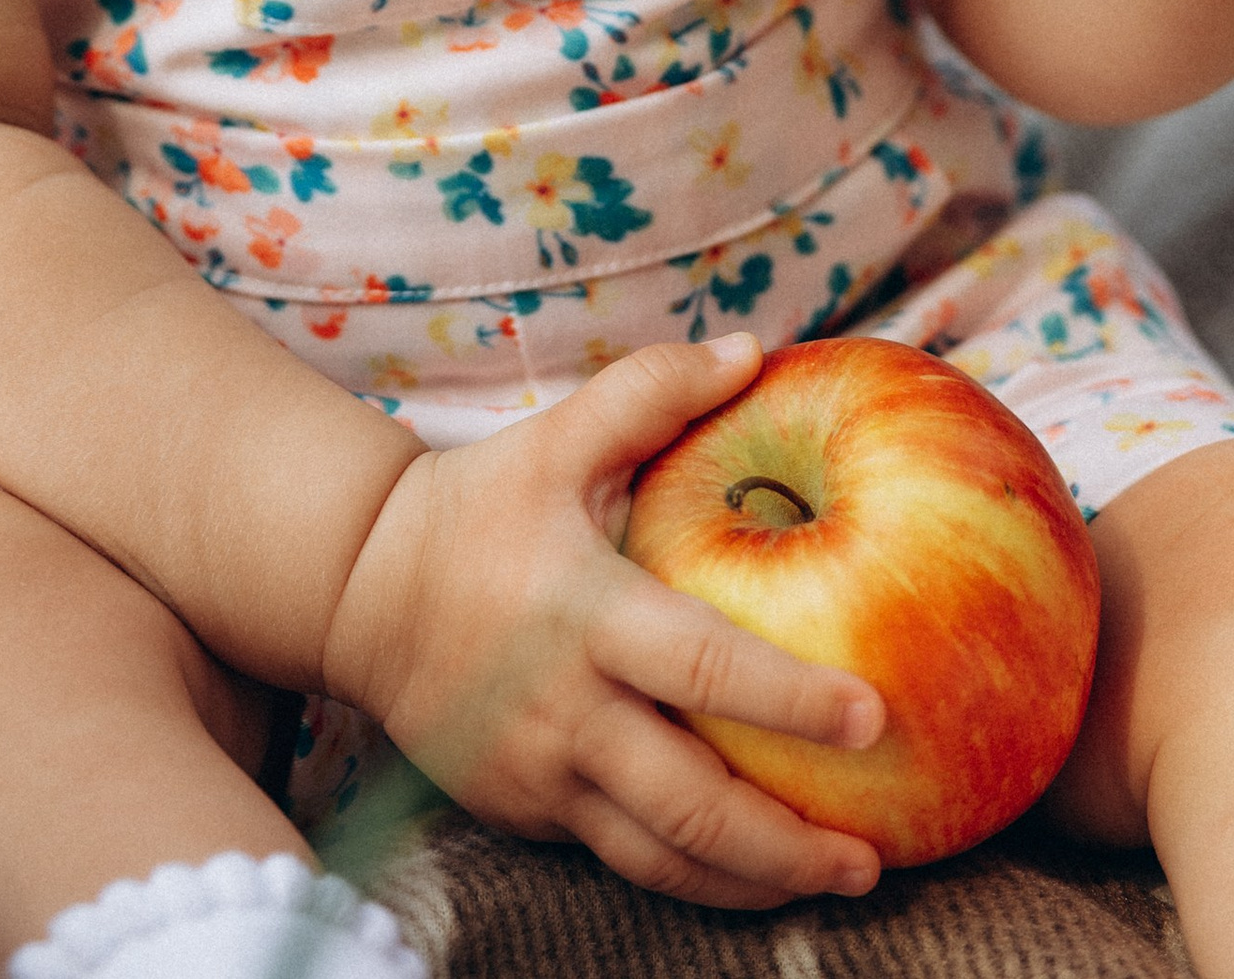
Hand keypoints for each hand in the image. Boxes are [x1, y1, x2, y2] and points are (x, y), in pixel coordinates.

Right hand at [320, 334, 884, 907]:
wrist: (360, 590)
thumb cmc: (479, 505)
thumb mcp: (558, 437)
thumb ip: (653, 390)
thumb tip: (752, 352)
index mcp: (587, 615)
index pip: (705, 672)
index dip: (792, 702)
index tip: (873, 718)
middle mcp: (568, 710)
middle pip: (692, 805)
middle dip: (789, 844)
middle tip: (873, 857)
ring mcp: (545, 774)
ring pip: (662, 859)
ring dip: (756, 882)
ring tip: (838, 880)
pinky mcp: (529, 812)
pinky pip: (623, 860)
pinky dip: (697, 877)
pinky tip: (757, 873)